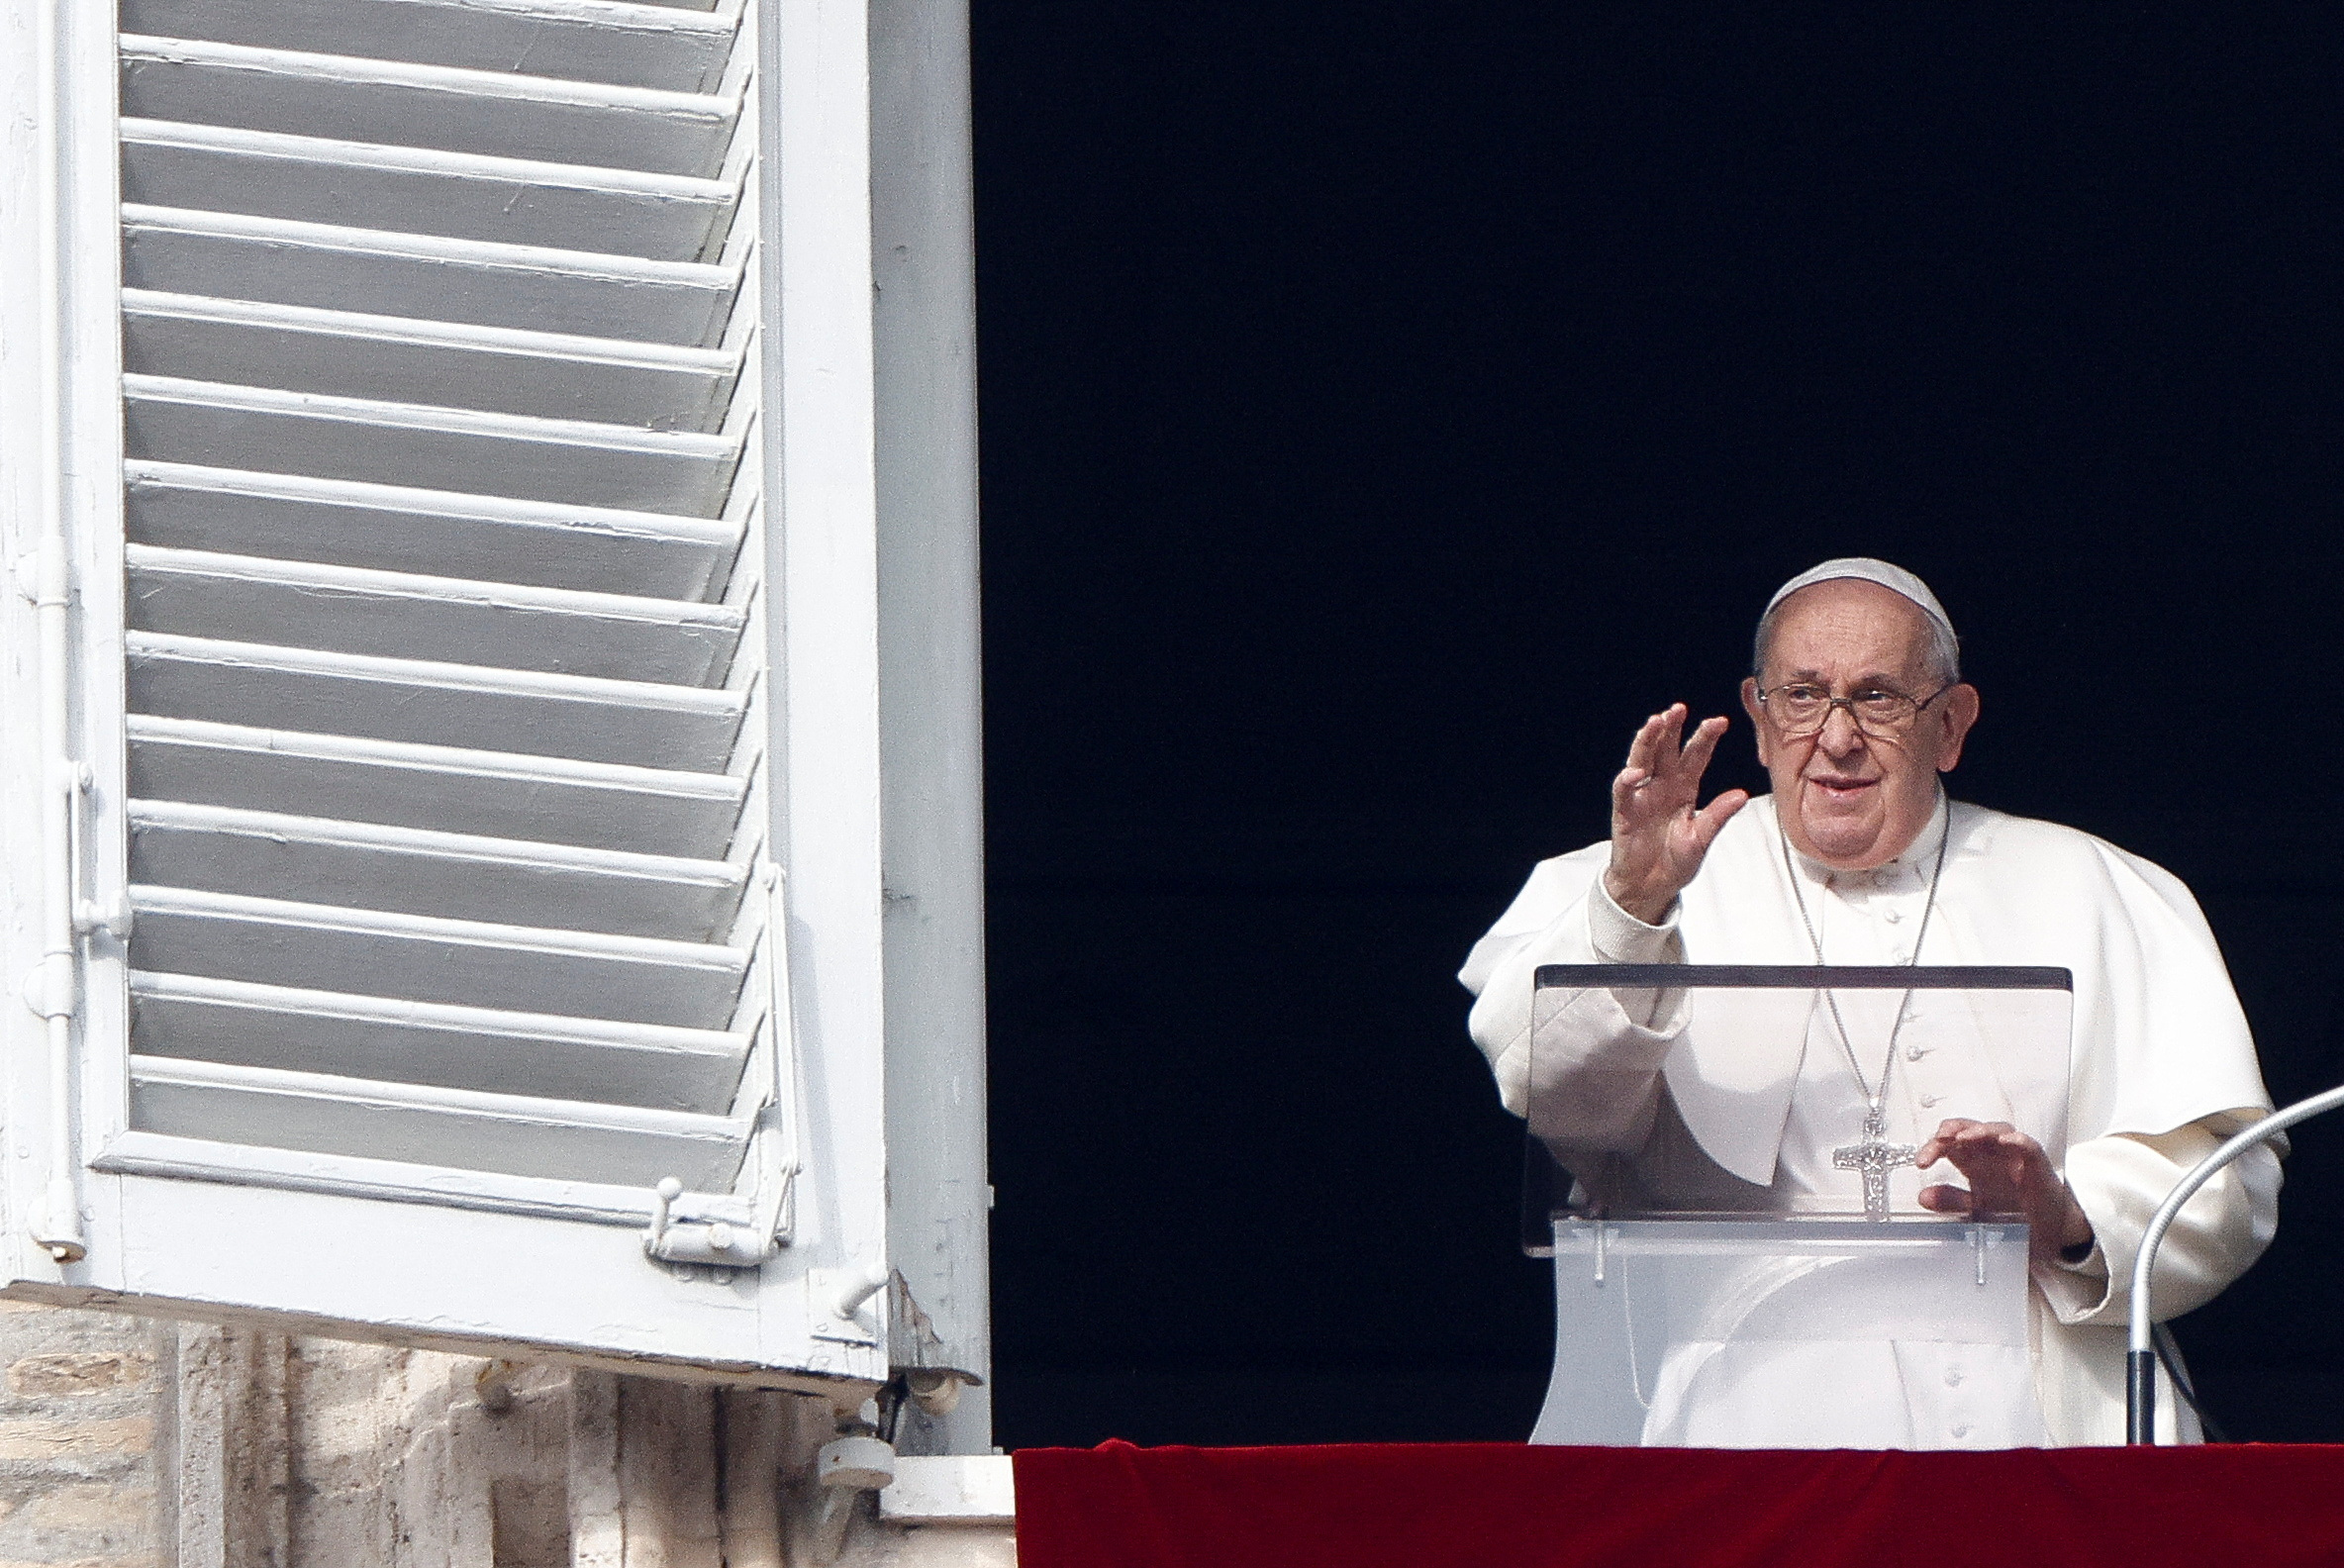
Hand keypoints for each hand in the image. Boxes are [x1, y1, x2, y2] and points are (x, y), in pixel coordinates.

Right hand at [1602, 704, 1750, 924]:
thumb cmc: (1676, 860)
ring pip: (1643, 760)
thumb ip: (1717, 816)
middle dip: (1671, 728)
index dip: (1705, 738)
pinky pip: (1624, 791)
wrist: (1652, 886)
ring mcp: (1642, 796)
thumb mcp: (1702, 839)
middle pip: (1666, 750)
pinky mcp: (1625, 811)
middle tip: (1678, 709)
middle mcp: (1662, 786)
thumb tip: (1741, 795)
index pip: (1695, 756)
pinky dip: (1627, 780)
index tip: (1719, 722)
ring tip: (1655, 723)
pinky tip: (1636, 772)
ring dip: (1647, 741)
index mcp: (1684, 789)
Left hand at [1914, 1119, 2093, 1266]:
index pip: (1948, 1144)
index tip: (1921, 1162)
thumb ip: (1951, 1201)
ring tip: (1965, 1137)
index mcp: (1972, 1160)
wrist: (2046, 1227)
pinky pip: (2028, 1145)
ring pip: (1996, 1130)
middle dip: (1953, 1129)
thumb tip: (1923, 1197)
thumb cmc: (2012, 1210)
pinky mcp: (2036, 1162)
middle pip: (1968, 1129)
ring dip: (1980, 1131)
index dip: (1933, 1148)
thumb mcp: (1975, 1209)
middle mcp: (1991, 1152)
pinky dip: (2017, 1140)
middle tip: (1941, 1138)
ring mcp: (2014, 1154)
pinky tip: (2006, 1140)